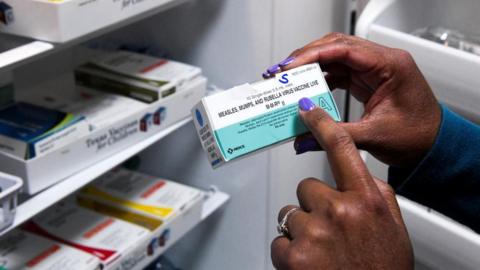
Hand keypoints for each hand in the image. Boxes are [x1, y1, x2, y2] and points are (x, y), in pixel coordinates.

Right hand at [267, 33, 441, 167]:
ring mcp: (374, 70)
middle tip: (281, 71)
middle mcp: (382, 62)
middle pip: (336, 47)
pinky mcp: (367, 80)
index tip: (289, 67)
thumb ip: (334, 136)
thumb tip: (302, 138)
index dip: (312, 55)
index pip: (344, 49)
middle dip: (305, 57)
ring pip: (335, 58)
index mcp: (390, 65)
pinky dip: (320, 78)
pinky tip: (306, 88)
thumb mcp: (373, 136)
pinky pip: (338, 72)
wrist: (433, 146)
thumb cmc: (418, 136)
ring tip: (288, 78)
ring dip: (310, 67)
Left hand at [271, 102, 412, 269]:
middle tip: (329, 230)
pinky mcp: (293, 253)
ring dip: (301, 230)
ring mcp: (314, 231)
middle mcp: (339, 210)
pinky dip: (290, 251)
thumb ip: (374, 195)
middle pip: (307, 187)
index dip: (323, 124)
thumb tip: (359, 175)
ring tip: (321, 252)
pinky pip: (280, 238)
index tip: (308, 109)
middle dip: (314, 205)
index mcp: (366, 199)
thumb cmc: (380, 268)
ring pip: (291, 213)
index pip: (342, 148)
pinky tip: (309, 263)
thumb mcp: (390, 226)